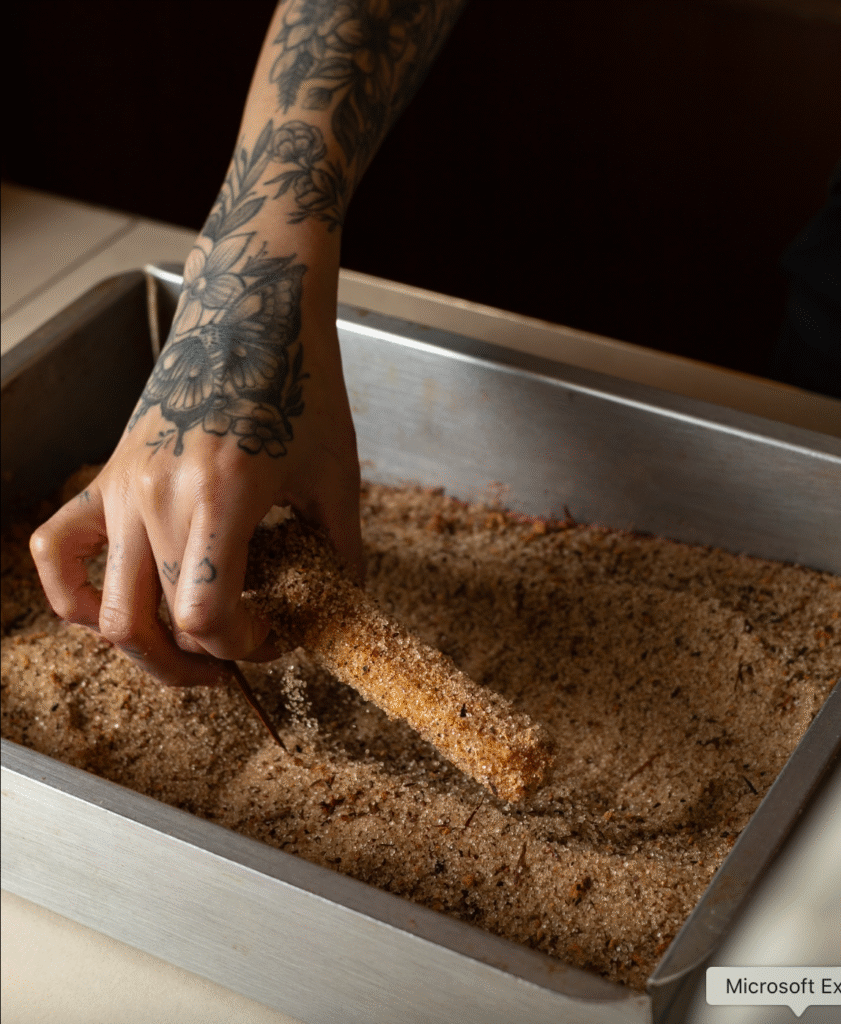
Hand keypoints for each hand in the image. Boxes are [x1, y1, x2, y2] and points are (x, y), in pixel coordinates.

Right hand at [29, 317, 361, 686]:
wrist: (251, 313)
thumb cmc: (300, 386)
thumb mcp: (336, 476)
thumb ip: (340, 553)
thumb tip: (338, 607)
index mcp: (221, 497)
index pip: (206, 619)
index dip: (246, 650)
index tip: (276, 639)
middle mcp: (157, 498)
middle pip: (153, 628)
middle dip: (202, 664)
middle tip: (239, 662)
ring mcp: (121, 488)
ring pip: (104, 611)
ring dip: (146, 651)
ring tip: (185, 653)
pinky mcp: (105, 476)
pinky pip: (56, 553)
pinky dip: (72, 598)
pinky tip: (113, 610)